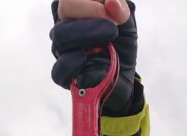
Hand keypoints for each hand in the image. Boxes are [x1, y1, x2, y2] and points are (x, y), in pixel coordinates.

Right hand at [51, 0, 138, 114]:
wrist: (123, 77)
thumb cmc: (121, 45)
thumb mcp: (128, 26)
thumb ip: (121, 10)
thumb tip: (111, 2)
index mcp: (77, 8)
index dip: (90, 3)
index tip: (111, 14)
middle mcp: (65, 24)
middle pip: (64, 9)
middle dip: (90, 16)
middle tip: (112, 30)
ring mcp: (61, 48)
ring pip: (60, 35)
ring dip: (85, 37)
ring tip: (105, 45)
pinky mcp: (61, 72)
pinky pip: (58, 67)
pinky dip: (72, 64)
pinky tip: (85, 60)